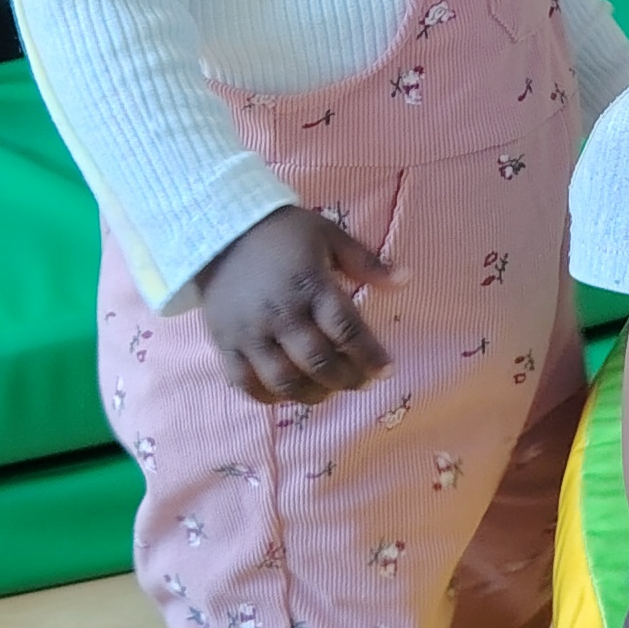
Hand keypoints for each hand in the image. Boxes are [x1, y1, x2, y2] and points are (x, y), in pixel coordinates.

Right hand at [197, 204, 392, 403]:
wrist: (221, 230)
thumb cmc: (283, 233)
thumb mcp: (329, 236)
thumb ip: (367, 263)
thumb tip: (407, 280)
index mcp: (310, 285)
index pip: (347, 330)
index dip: (370, 355)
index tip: (387, 370)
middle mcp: (280, 314)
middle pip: (319, 362)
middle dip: (347, 379)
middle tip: (361, 382)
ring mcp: (249, 333)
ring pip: (284, 381)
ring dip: (312, 394)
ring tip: (328, 390)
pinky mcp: (225, 344)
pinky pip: (245, 384)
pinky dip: (269, 397)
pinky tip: (287, 393)